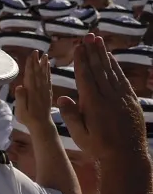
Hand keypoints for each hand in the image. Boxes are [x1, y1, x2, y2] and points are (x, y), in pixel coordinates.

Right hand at [11, 53, 53, 135]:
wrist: (42, 125)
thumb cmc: (29, 119)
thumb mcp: (21, 111)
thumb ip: (21, 99)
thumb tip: (20, 87)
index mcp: (33, 92)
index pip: (32, 75)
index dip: (31, 64)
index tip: (32, 55)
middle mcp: (41, 89)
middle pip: (38, 73)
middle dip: (37, 61)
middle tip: (37, 51)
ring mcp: (46, 91)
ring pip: (45, 75)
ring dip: (44, 65)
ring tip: (44, 56)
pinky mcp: (48, 93)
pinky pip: (48, 80)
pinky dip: (48, 72)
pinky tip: (48, 67)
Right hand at [61, 35, 146, 163]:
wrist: (126, 156)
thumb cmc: (99, 147)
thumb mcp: (80, 135)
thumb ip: (71, 115)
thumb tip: (62, 98)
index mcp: (94, 105)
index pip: (86, 77)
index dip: (82, 61)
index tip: (78, 47)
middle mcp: (109, 98)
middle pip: (100, 70)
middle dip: (93, 52)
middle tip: (89, 36)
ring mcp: (122, 98)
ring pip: (112, 72)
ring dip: (104, 55)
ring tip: (99, 42)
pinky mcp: (131, 101)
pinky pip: (122, 80)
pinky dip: (116, 68)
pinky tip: (111, 60)